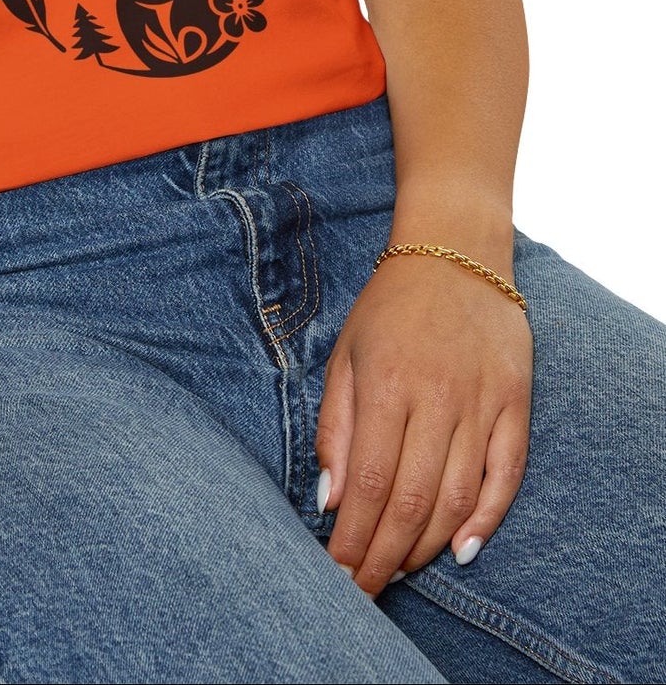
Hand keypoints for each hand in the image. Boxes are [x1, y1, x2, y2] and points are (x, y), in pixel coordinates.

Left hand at [315, 247, 532, 595]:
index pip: (368, 482)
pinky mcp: (516, 403)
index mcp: (386, 385)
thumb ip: (334, 427)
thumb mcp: (345, 356)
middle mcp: (437, 398)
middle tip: (364, 588)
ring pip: (458, 497)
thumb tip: (329, 499)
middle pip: (411, 500)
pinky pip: (507, 475)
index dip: (353, 535)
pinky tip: (462, 549)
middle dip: (384, 554)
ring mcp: (481, 402)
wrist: (455, 255)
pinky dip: (487, 518)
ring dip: (427, 544)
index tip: (337, 571)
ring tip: (400, 570)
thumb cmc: (388, 309)